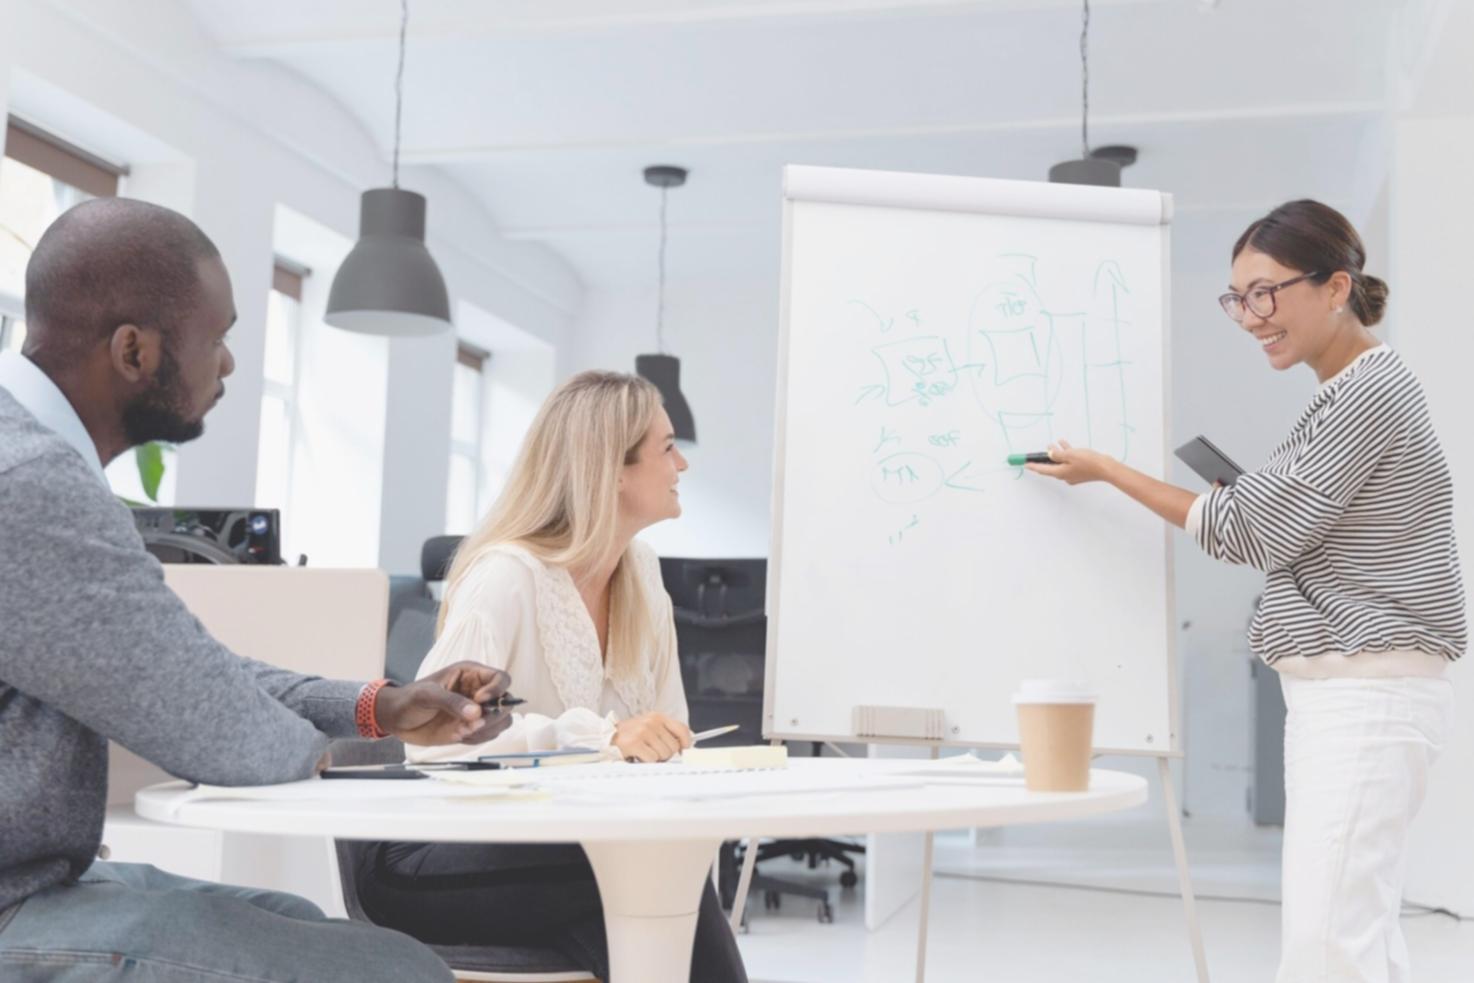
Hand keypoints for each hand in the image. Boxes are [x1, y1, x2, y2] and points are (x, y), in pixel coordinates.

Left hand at [375, 662, 513, 745]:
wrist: (396, 719)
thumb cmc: (409, 699)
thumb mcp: (428, 695)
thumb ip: (452, 702)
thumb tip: (477, 712)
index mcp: (471, 674)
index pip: (501, 679)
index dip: (497, 691)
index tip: (480, 702)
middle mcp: (479, 692)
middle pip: (507, 702)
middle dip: (494, 714)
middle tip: (473, 723)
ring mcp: (477, 712)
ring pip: (502, 721)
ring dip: (488, 729)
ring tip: (463, 730)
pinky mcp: (471, 729)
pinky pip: (488, 735)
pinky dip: (478, 738)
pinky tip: (459, 735)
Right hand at [612, 713, 692, 762]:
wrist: (607, 737)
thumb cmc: (630, 735)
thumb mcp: (649, 727)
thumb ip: (666, 733)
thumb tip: (684, 746)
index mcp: (657, 717)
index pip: (682, 729)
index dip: (686, 742)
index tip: (684, 750)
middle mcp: (652, 722)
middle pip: (674, 746)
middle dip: (666, 754)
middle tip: (653, 752)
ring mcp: (643, 731)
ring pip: (664, 754)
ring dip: (655, 758)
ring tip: (644, 752)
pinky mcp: (635, 743)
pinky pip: (652, 759)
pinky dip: (646, 761)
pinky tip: (638, 755)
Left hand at [1024, 440, 1116, 485]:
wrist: (1106, 468)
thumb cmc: (1089, 462)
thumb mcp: (1070, 455)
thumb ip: (1057, 454)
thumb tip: (1049, 453)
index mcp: (1060, 473)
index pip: (1042, 469)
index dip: (1033, 466)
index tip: (1025, 464)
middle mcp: (1065, 475)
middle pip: (1051, 467)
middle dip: (1044, 459)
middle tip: (1036, 454)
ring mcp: (1073, 474)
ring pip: (1060, 463)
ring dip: (1056, 454)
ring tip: (1052, 444)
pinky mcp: (1080, 471)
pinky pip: (1069, 462)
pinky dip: (1066, 454)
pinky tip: (1065, 444)